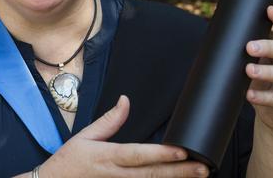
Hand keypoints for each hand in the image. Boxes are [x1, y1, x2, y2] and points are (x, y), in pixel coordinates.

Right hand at [35, 96, 208, 176]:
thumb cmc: (69, 161)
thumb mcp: (85, 136)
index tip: (182, 150)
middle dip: (180, 171)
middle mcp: (117, 175)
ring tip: (199, 175)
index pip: (138, 155)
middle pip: (153, 174)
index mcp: (108, 157)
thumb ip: (109, 121)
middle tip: (203, 166)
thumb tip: (125, 101)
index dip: (161, 154)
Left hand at [245, 5, 272, 134]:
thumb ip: (248, 49)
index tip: (269, 10)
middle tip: (249, 47)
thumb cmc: (265, 81)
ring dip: (266, 72)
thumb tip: (219, 30)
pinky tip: (250, 95)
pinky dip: (263, 97)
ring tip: (248, 70)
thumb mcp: (260, 62)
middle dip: (269, 47)